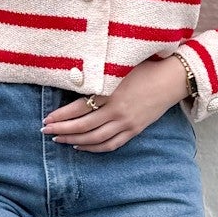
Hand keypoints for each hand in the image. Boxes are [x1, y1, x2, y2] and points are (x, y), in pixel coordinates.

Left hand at [40, 55, 191, 150]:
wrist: (171, 79)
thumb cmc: (144, 68)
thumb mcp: (118, 68)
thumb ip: (98, 78)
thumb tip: (74, 84)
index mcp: (110, 93)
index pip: (78, 109)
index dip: (60, 116)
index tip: (46, 119)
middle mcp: (117, 111)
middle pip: (83, 127)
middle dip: (62, 130)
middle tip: (46, 131)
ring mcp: (126, 123)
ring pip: (95, 139)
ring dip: (74, 141)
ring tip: (59, 139)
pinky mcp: (134, 130)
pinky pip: (110, 145)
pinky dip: (94, 148)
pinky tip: (81, 146)